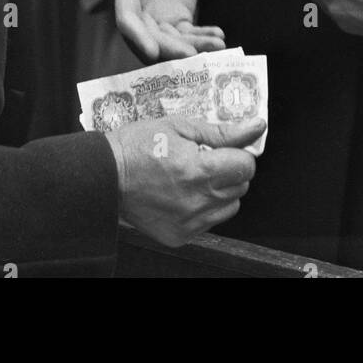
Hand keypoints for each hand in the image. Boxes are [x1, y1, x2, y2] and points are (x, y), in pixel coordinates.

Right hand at [105, 115, 263, 246]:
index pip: (246, 165)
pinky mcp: (180, 236)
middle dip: (230, 169)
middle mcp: (197, 201)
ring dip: (221, 190)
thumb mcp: (180, 126)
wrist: (106, 175)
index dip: (239, 152)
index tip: (227, 147)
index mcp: (199, 171)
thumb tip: (256, 127)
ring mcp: (189, 223)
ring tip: (195, 176)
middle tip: (208, 158)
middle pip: (241, 186)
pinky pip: (209, 222)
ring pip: (229, 207)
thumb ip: (222, 131)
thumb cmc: (139, 144)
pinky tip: (184, 193)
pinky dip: (204, 208)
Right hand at [115, 0, 225, 61]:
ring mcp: (158, 16)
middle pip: (151, 37)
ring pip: (172, 41)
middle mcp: (139, 8)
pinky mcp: (177, 19)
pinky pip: (189, 34)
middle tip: (193, 56)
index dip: (137, 36)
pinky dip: (202, 37)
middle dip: (170, 49)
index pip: (127, 18)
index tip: (152, 52)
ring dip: (192, 47)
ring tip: (217, 46)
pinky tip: (219, 37)